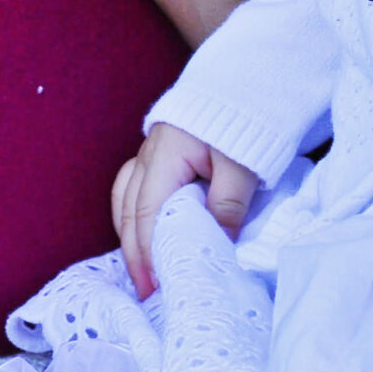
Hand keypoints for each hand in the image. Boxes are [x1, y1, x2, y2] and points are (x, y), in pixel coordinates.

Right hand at [113, 121, 258, 296]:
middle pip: (129, 211)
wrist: (246, 78)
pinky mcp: (159, 154)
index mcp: (165, 155)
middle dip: (135, 254)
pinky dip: (133, 216)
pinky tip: (141, 234)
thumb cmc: (244, 120)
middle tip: (146, 292)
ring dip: (130, 236)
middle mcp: (149, 155)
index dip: (150, 253)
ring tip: (141, 270)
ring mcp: (150, 152)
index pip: (148, 213)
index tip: (157, 287)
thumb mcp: (242, 164)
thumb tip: (217, 245)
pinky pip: (133, 189)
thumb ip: (227, 203)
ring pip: (125, 200)